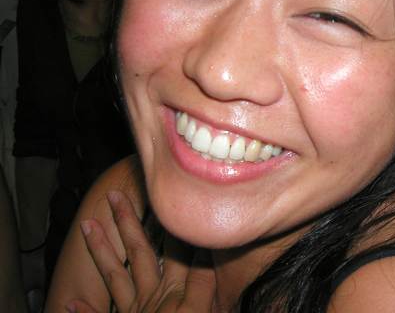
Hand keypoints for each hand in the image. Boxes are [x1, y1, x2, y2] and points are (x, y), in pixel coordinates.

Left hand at [67, 190, 215, 311]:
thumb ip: (214, 299)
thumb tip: (221, 281)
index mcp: (185, 301)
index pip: (191, 257)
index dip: (189, 232)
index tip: (186, 208)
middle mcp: (158, 300)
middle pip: (144, 253)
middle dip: (130, 223)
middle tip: (115, 196)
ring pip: (117, 273)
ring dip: (101, 249)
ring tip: (88, 225)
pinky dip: (85, 312)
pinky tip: (71, 303)